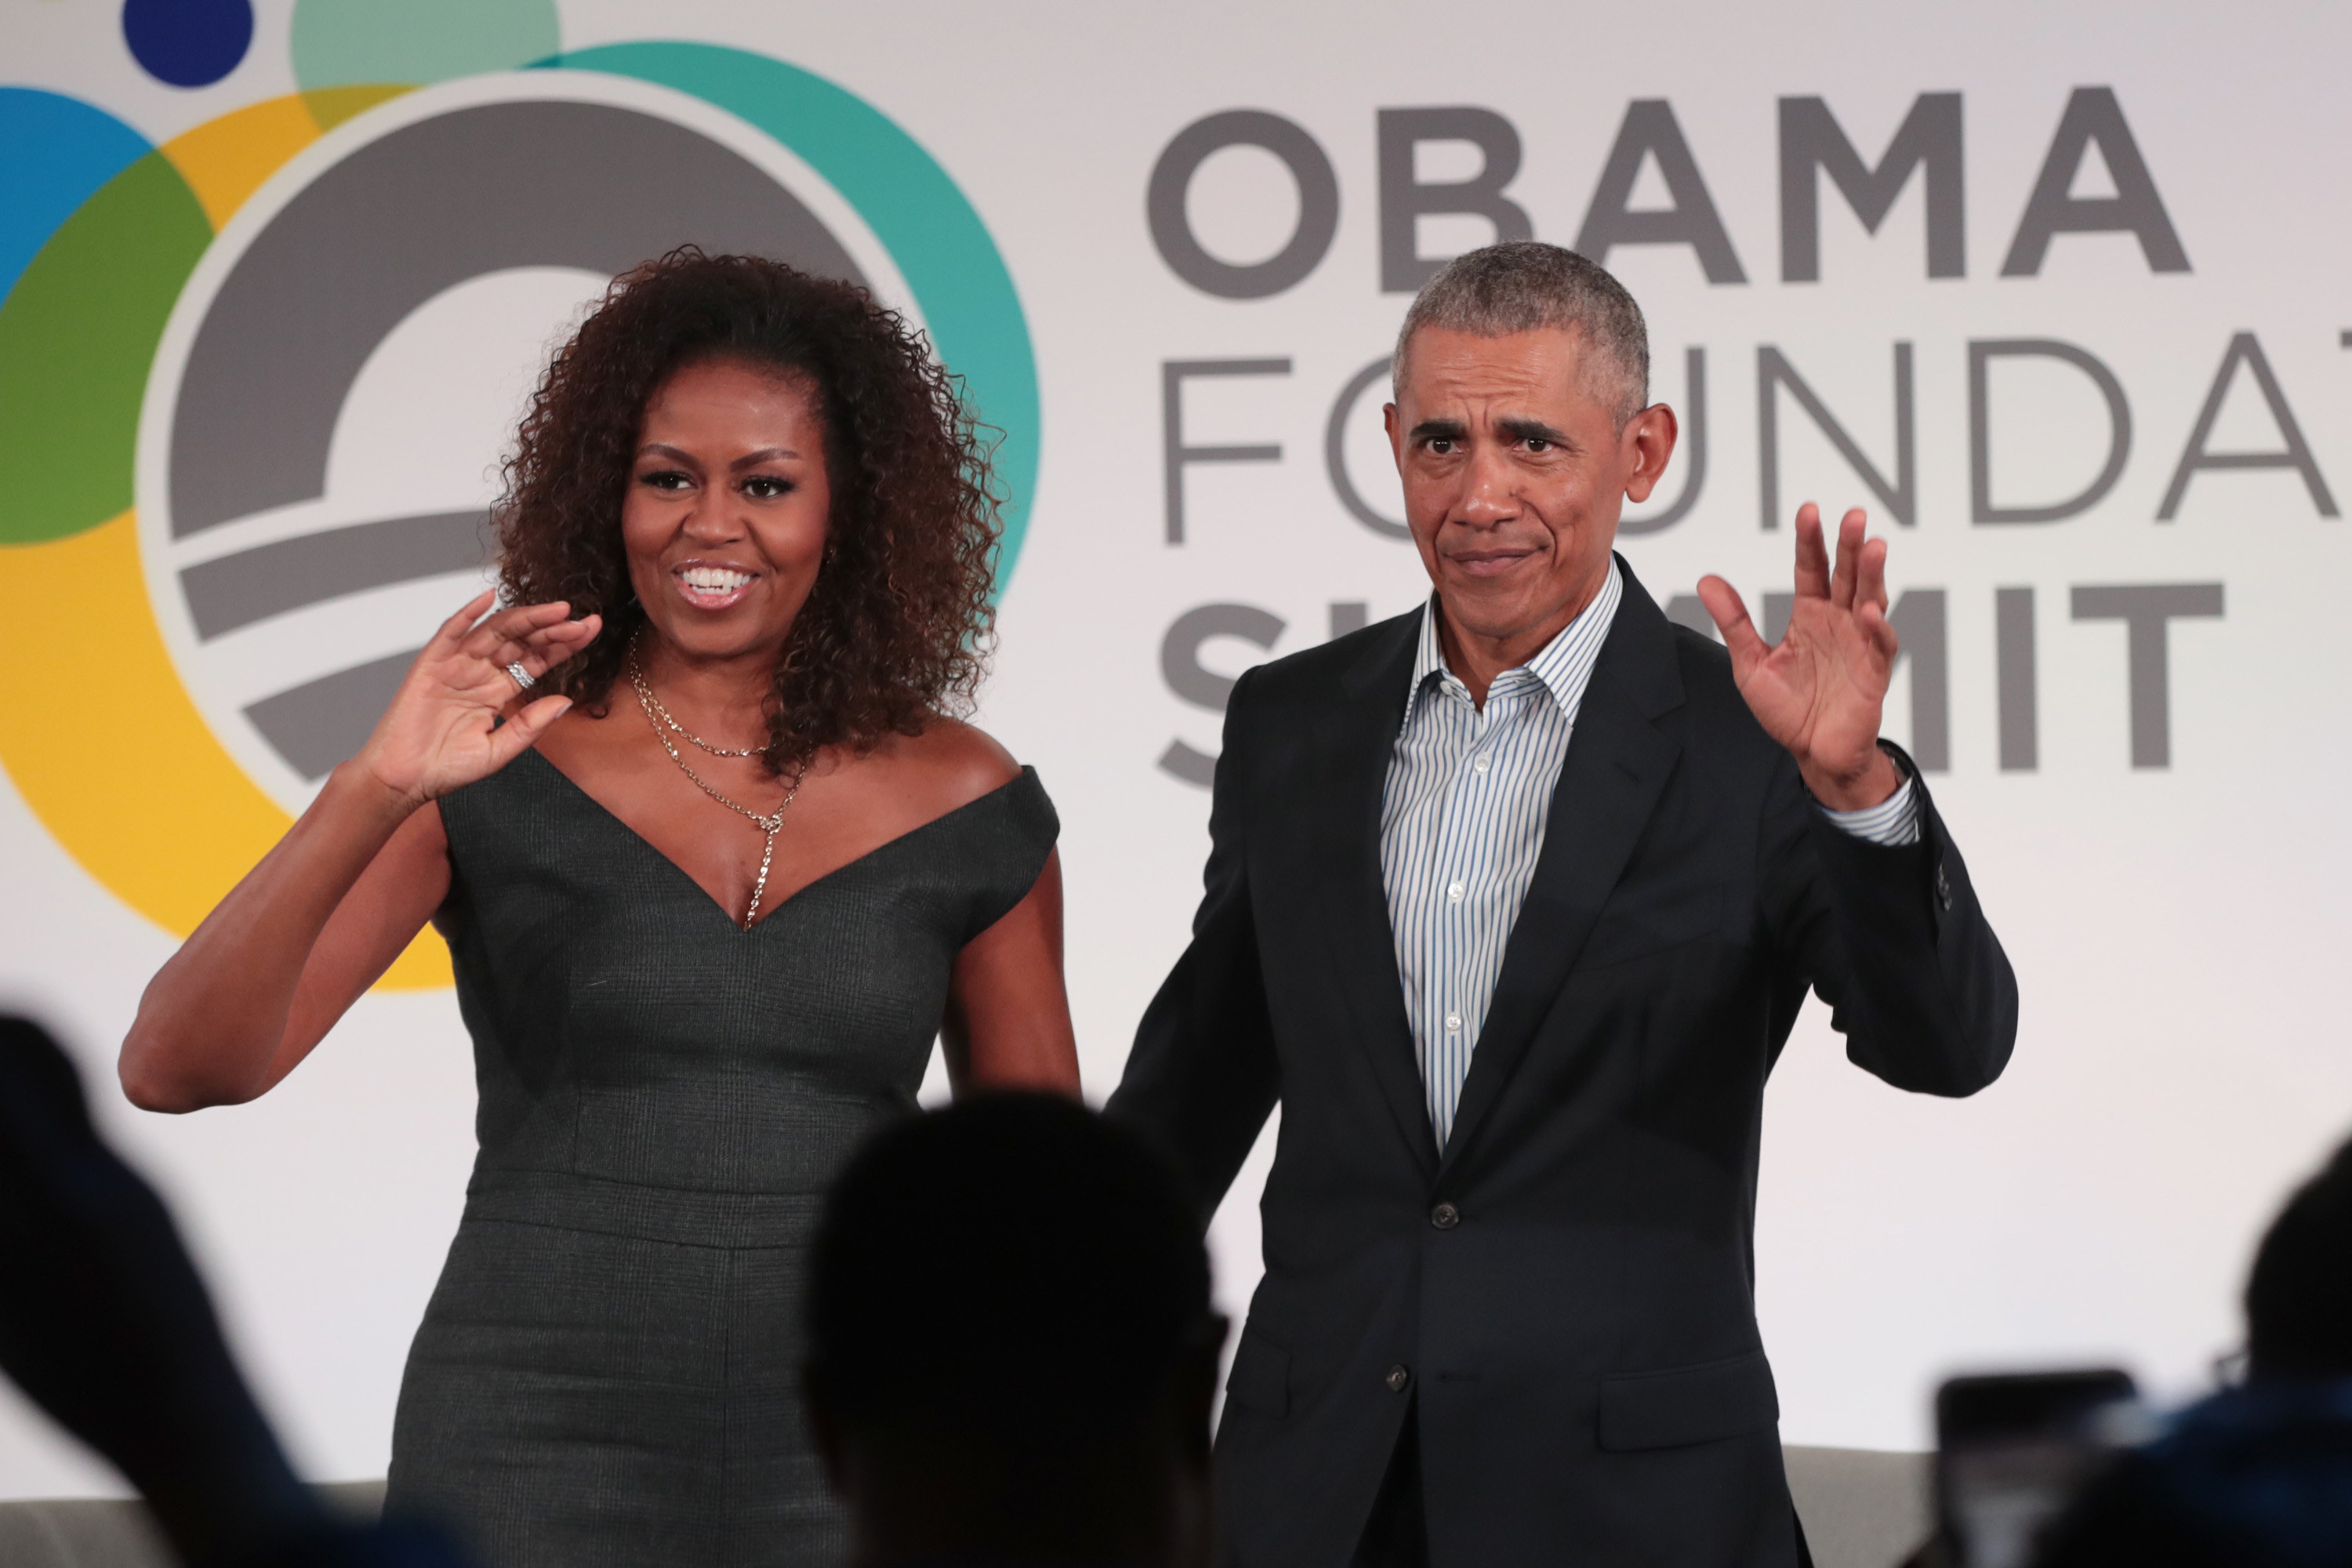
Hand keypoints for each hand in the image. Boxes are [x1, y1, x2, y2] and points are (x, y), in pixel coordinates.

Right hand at [352, 592, 600, 809]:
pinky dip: (467, 615)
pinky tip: (488, 599)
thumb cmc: (446, 768)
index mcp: (499, 691)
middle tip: (581, 619)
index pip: (537, 660)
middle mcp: (480, 673)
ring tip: (556, 610)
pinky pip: (450, 633)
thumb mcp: (499, 751)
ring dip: (526, 618)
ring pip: (495, 633)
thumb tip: (565, 702)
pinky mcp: (430, 665)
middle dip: (553, 628)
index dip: (564, 645)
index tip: (590, 631)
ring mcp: (456, 665)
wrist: (404, 780)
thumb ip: (529, 725)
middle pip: (522, 641)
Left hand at [1696, 504, 1901, 810]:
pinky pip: (1879, 645)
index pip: (1811, 569)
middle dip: (1849, 545)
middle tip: (1853, 514)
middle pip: (1846, 575)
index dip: (1810, 541)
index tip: (1809, 511)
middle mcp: (1839, 622)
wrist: (1812, 752)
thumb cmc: (1787, 708)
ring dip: (1872, 574)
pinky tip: (1869, 611)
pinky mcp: (1874, 671)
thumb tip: (1707, 580)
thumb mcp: (1750, 663)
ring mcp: (1859, 643)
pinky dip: (1877, 627)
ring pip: (1870, 599)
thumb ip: (1734, 622)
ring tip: (1872, 546)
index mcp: (1810, 614)